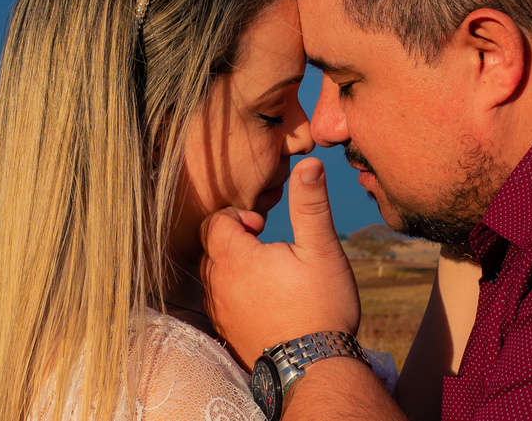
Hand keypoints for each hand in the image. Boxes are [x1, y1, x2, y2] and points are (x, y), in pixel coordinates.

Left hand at [200, 157, 360, 366]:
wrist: (315, 368)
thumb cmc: (320, 307)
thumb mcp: (321, 250)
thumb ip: (311, 205)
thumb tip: (310, 164)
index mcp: (235, 258)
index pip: (214, 222)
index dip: (238, 217)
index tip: (263, 227)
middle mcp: (217, 284)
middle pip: (209, 246)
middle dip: (233, 239)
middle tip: (266, 247)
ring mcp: (218, 312)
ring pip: (211, 275)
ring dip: (232, 267)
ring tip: (266, 272)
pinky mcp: (224, 333)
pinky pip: (217, 302)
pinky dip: (232, 293)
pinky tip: (262, 300)